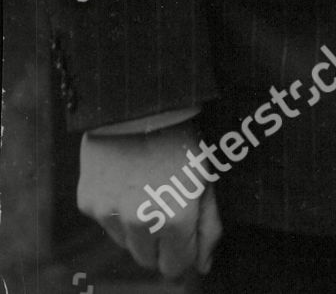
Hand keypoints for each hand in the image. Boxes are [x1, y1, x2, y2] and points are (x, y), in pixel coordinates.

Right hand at [78, 123, 220, 277]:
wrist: (140, 105)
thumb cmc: (181, 139)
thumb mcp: (205, 178)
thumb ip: (208, 226)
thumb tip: (203, 265)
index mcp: (175, 219)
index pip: (174, 267)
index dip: (182, 252)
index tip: (185, 234)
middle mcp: (141, 223)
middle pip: (148, 260)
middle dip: (159, 242)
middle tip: (167, 204)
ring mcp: (111, 215)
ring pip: (126, 243)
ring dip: (137, 227)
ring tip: (147, 186)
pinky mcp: (90, 203)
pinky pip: (106, 222)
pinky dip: (115, 209)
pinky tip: (126, 179)